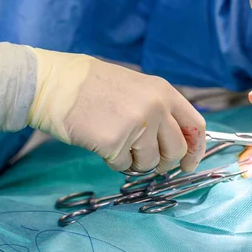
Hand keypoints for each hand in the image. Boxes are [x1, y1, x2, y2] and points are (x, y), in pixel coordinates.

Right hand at [0, 42, 205, 173]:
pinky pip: (122, 166)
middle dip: (163, 163)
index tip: (189, 163)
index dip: (196, 150)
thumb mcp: (136, 88)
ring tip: (116, 143)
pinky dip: (113, 162)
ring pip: (149, 163)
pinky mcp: (114, 142)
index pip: (195, 126)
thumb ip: (160, 111)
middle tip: (147, 162)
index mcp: (163, 92)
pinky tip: (101, 143)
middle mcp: (155, 108)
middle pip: (176, 151)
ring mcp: (136, 125)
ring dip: (134, 161)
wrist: (55, 84)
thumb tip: (178, 143)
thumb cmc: (93, 87)